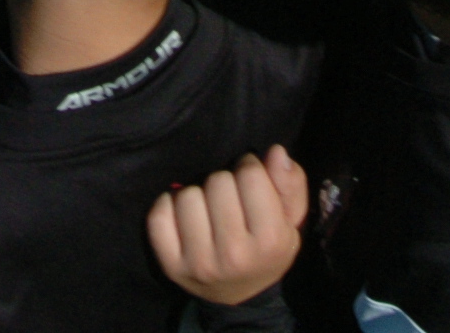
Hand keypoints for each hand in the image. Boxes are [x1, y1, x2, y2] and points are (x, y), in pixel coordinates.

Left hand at [148, 145, 309, 306]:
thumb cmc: (268, 249)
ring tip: (208, 211)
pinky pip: (158, 215)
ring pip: (187, 195)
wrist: (242, 297)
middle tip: (230, 200)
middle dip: (225, 183)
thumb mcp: (290, 220)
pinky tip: (184, 216)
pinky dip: (168, 207)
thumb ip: (289, 184)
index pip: (250, 174)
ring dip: (198, 196)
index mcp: (270, 240)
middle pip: (217, 181)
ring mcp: (199, 262)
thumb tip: (276, 152)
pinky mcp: (171, 266)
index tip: (250, 182)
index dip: (250, 169)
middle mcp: (234, 254)